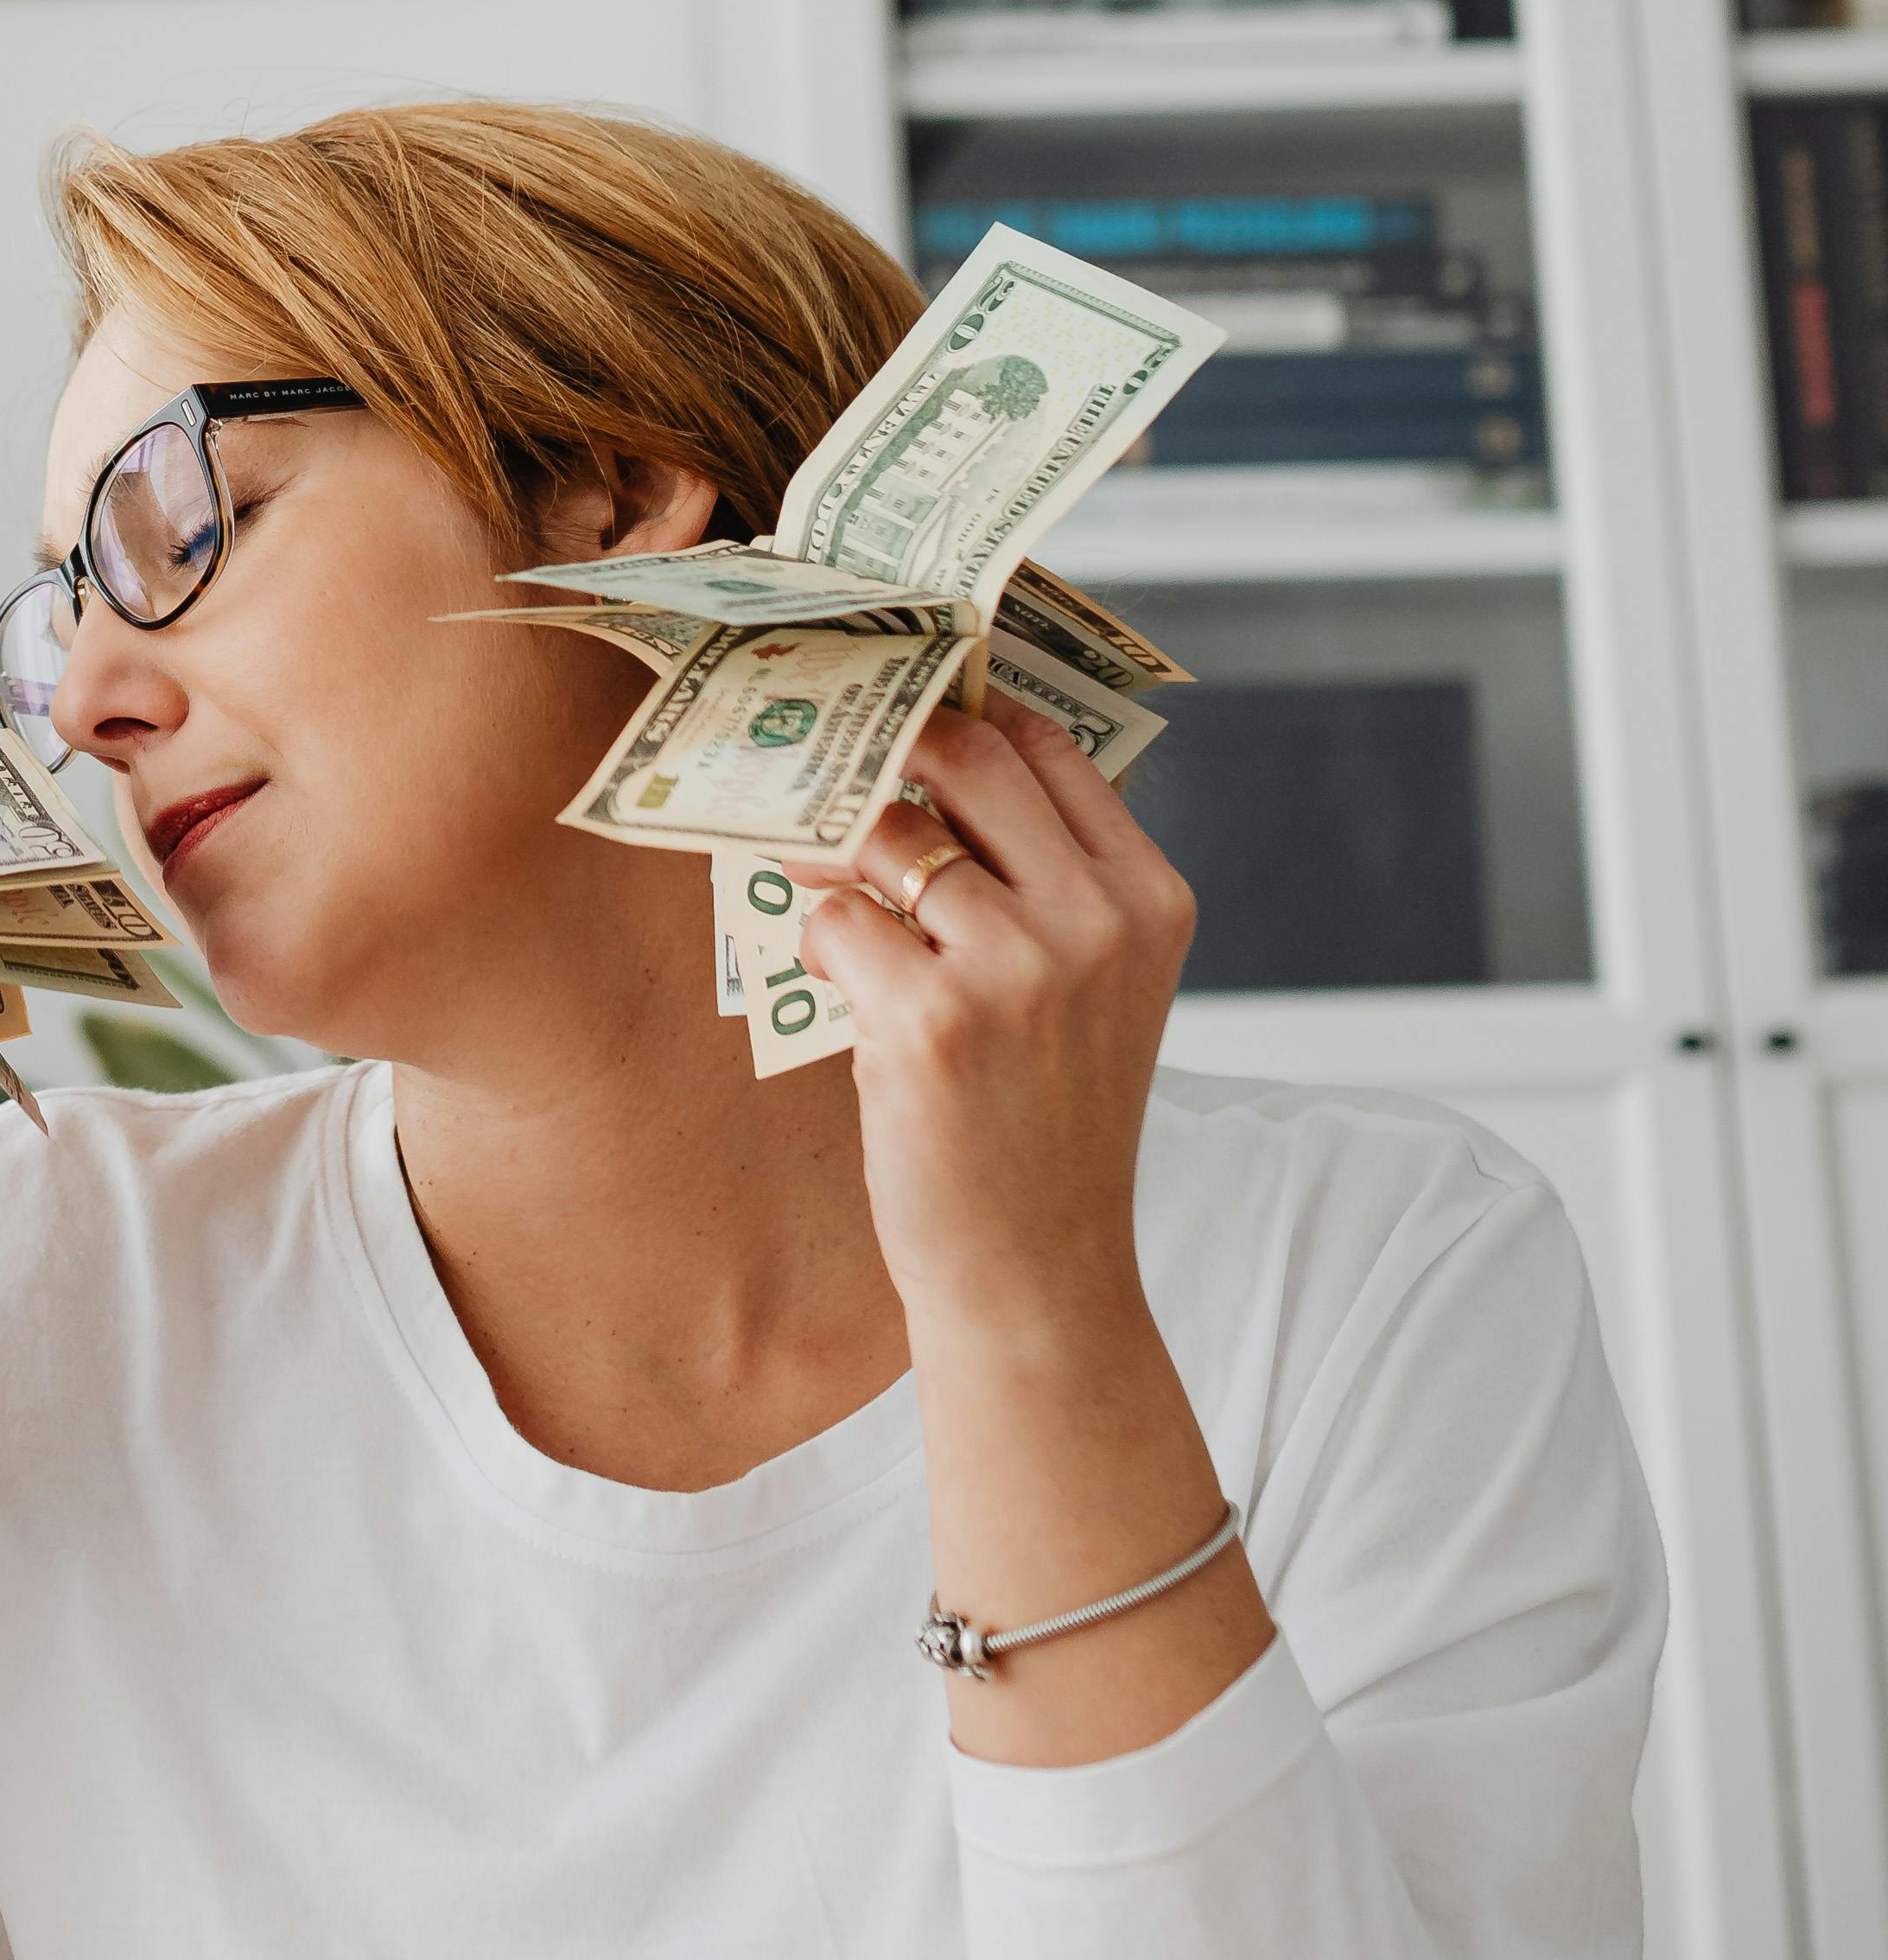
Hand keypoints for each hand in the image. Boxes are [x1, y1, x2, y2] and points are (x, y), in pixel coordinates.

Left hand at [803, 700, 1254, 1766]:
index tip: (886, 684)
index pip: (1041, 739)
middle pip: (963, 753)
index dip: (954, 701)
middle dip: (879, 739)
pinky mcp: (932, 1021)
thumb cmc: (1041, 1122)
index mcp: (1147, 897)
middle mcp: (1097, 919)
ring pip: (885, 833)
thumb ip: (1033, 877)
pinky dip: (816, 938)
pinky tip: (834, 981)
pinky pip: (836, 920)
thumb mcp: (1086, 987)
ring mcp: (1019, 968)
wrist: (1036, 1274)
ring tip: (811, 873)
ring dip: (831, 847)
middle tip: (817, 740)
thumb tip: (915, 754)